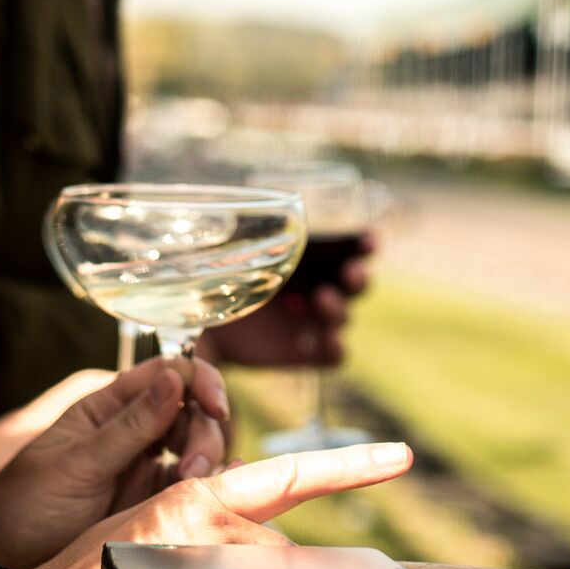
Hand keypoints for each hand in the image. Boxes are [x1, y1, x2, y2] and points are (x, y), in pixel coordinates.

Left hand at [0, 357, 231, 568]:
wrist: (6, 561)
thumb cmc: (26, 504)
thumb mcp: (76, 464)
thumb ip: (129, 426)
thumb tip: (174, 378)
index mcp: (109, 407)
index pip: (168, 373)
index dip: (200, 381)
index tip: (216, 406)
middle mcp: (134, 430)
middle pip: (192, 411)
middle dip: (204, 432)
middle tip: (194, 467)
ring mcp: (145, 466)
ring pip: (198, 447)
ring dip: (207, 460)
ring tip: (192, 484)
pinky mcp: (154, 502)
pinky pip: (194, 486)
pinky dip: (213, 484)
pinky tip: (219, 490)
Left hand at [198, 234, 374, 368]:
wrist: (200, 321)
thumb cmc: (214, 273)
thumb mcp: (224, 248)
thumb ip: (235, 234)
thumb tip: (232, 213)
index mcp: (307, 255)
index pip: (348, 248)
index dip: (364, 244)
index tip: (369, 242)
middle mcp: (317, 286)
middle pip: (357, 283)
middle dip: (359, 277)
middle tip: (350, 273)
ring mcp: (312, 321)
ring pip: (345, 316)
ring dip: (339, 308)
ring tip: (320, 299)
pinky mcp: (305, 351)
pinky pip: (334, 355)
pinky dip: (335, 347)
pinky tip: (326, 339)